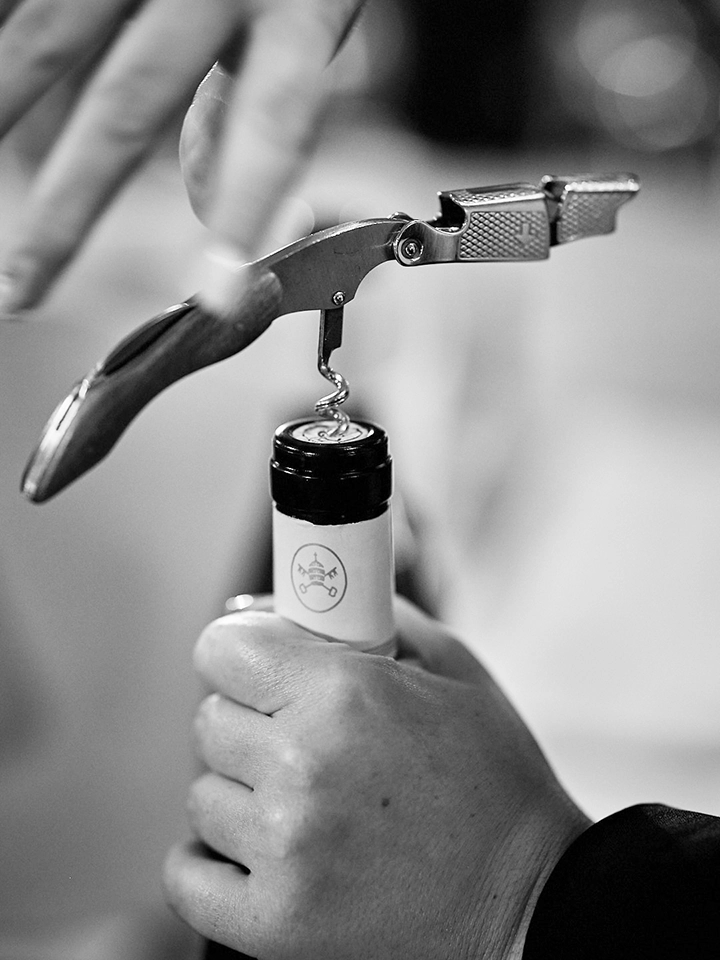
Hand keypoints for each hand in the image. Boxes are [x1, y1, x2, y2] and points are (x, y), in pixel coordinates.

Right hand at [0, 0, 362, 315]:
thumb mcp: (310, 14)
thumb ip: (258, 104)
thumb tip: (218, 214)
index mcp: (300, 7)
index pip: (272, 124)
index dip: (243, 211)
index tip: (214, 292)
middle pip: (129, 103)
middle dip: (69, 208)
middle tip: (23, 290)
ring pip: (48, 35)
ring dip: (2, 116)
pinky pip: (30, 1)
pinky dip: (3, 43)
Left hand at [163, 599, 588, 959]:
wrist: (529, 900)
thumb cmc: (492, 777)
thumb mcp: (447, 666)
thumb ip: (359, 616)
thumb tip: (259, 604)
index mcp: (344, 694)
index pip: (221, 649)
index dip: (242, 653)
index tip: (262, 668)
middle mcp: (303, 767)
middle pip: (209, 720)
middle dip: (250, 721)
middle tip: (303, 739)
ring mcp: (285, 851)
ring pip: (201, 793)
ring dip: (241, 793)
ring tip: (306, 804)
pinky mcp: (274, 925)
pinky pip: (185, 875)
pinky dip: (210, 862)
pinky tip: (259, 850)